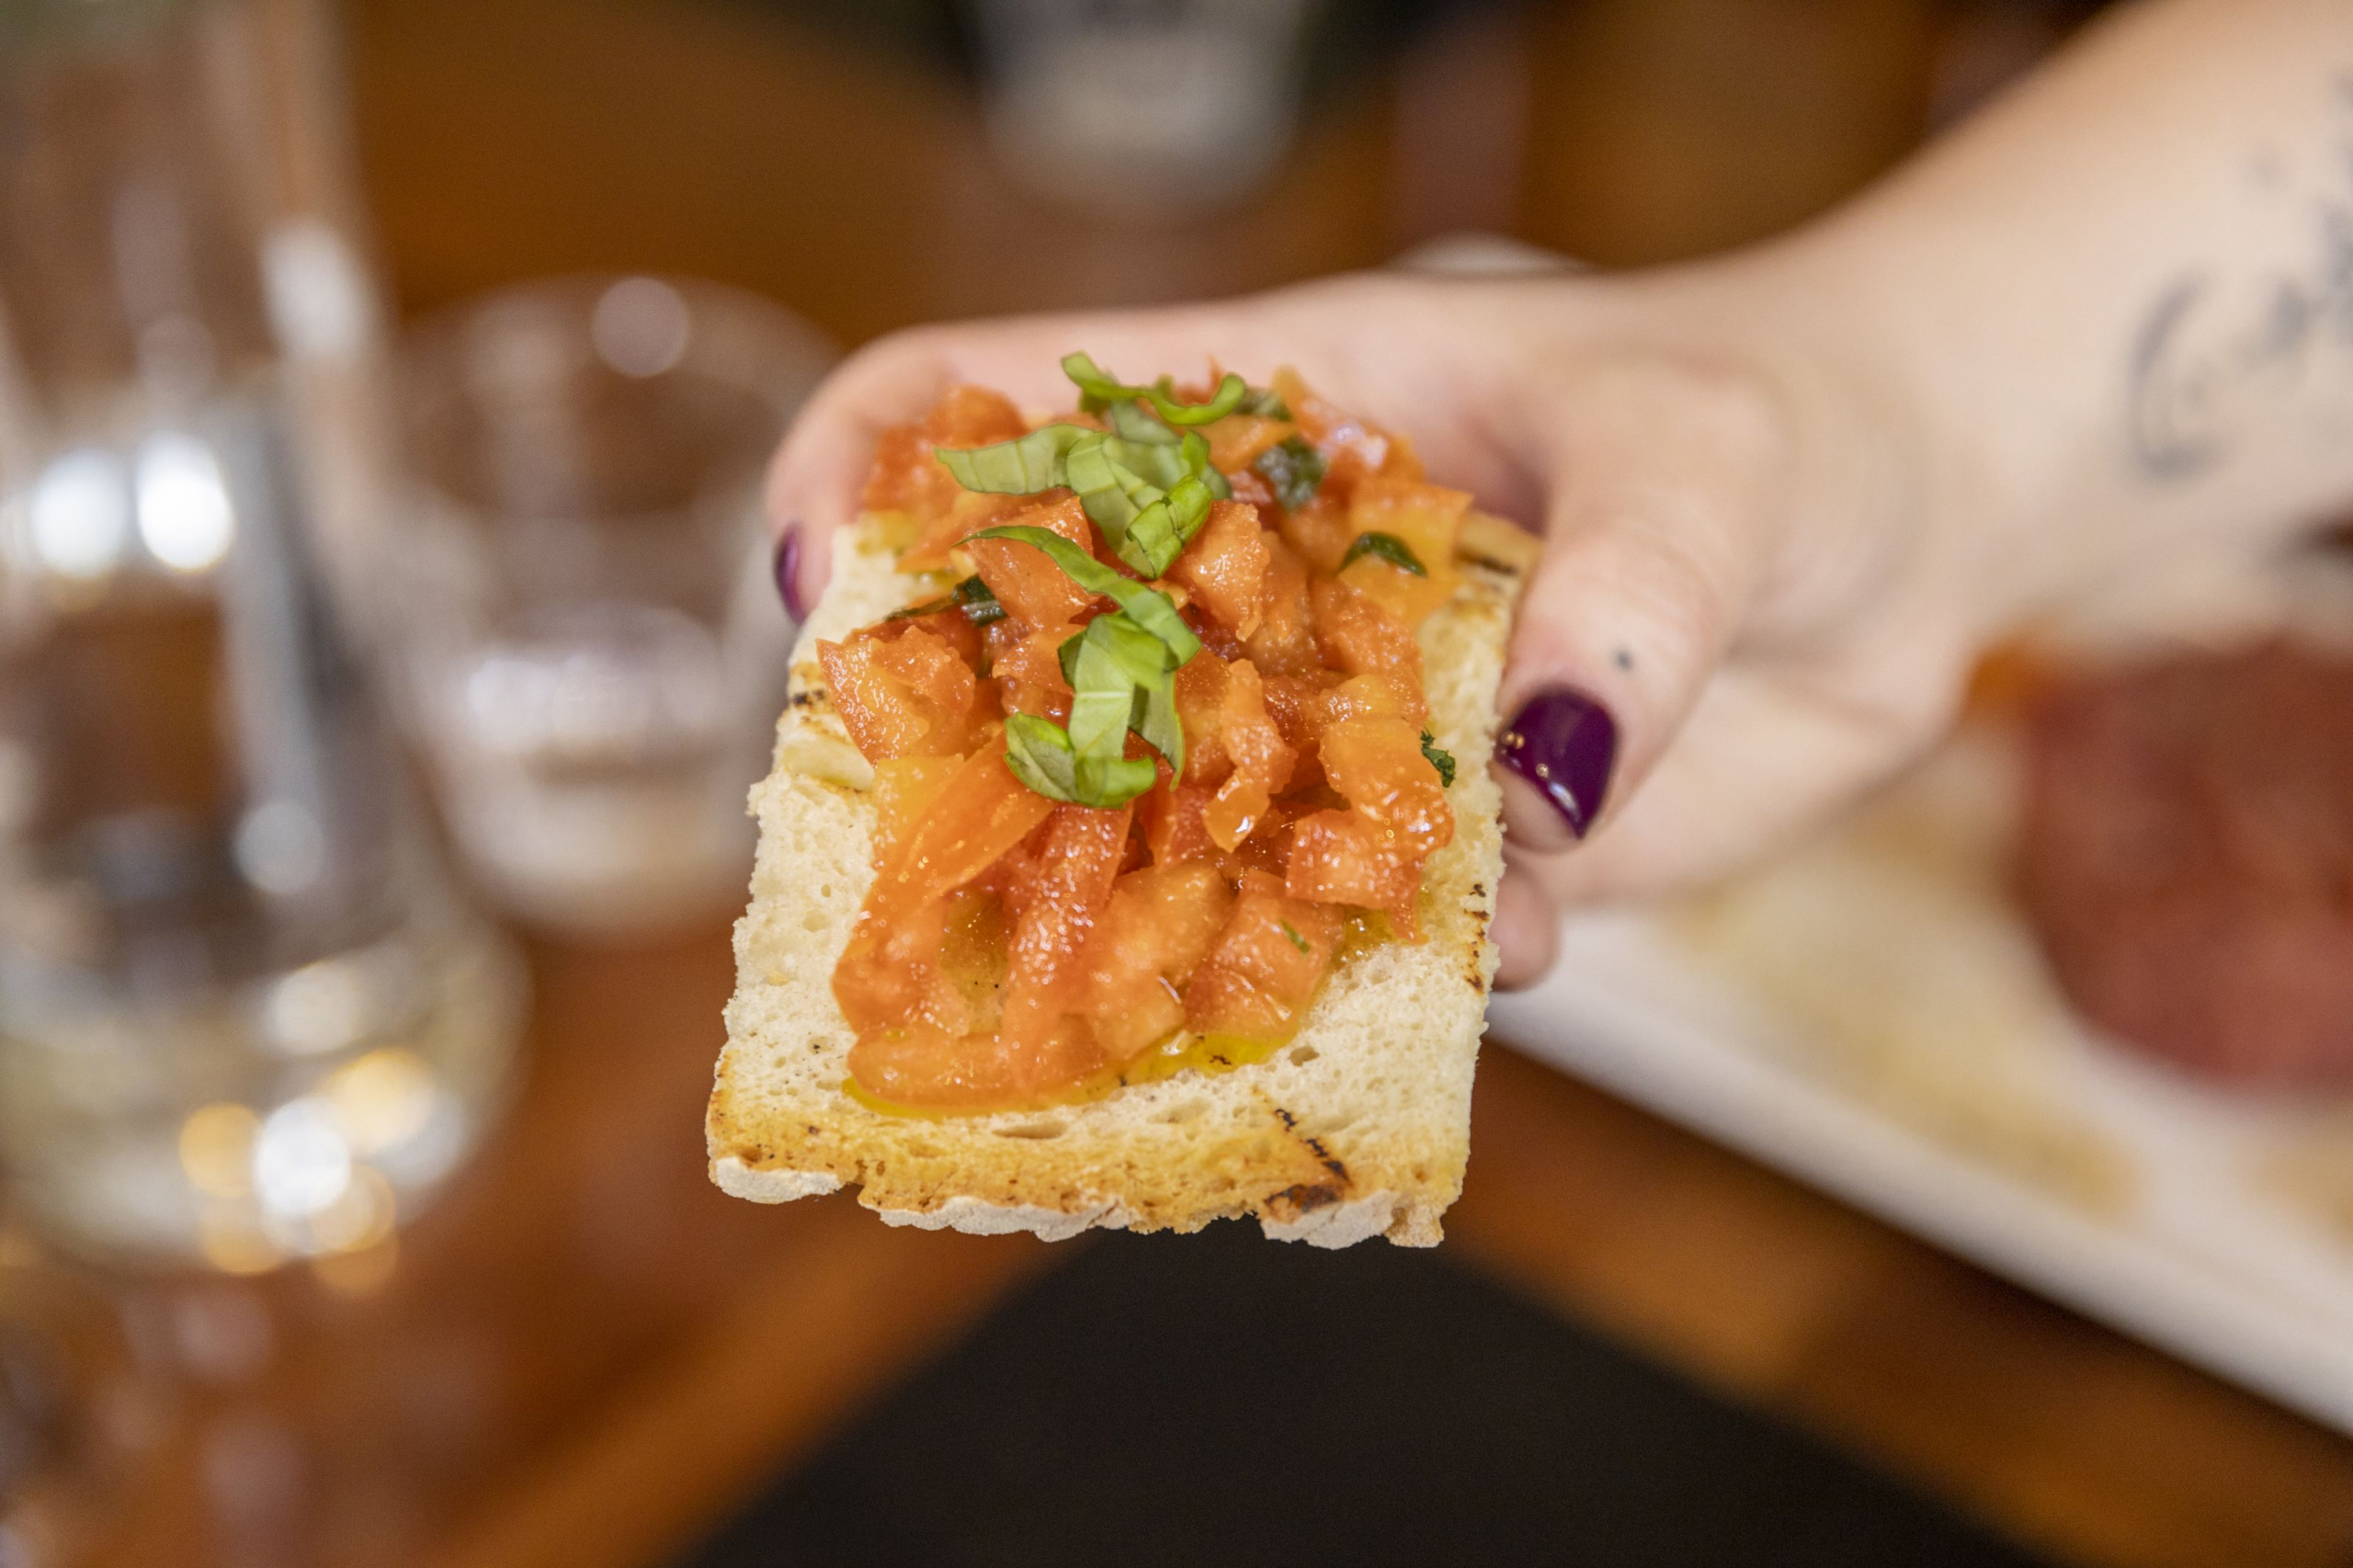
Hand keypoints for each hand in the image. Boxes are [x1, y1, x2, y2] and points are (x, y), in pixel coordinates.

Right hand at [767, 266, 1981, 985]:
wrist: (1917, 532)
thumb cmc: (1789, 415)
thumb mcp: (1704, 461)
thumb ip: (1615, 603)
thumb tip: (1524, 787)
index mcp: (1264, 411)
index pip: (992, 398)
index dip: (867, 473)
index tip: (812, 586)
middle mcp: (1262, 581)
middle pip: (1038, 660)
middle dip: (975, 768)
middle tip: (957, 876)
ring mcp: (1339, 725)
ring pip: (1186, 840)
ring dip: (1173, 924)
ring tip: (1204, 979)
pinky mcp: (1445, 849)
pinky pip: (1366, 938)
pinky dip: (1392, 980)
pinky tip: (1481, 968)